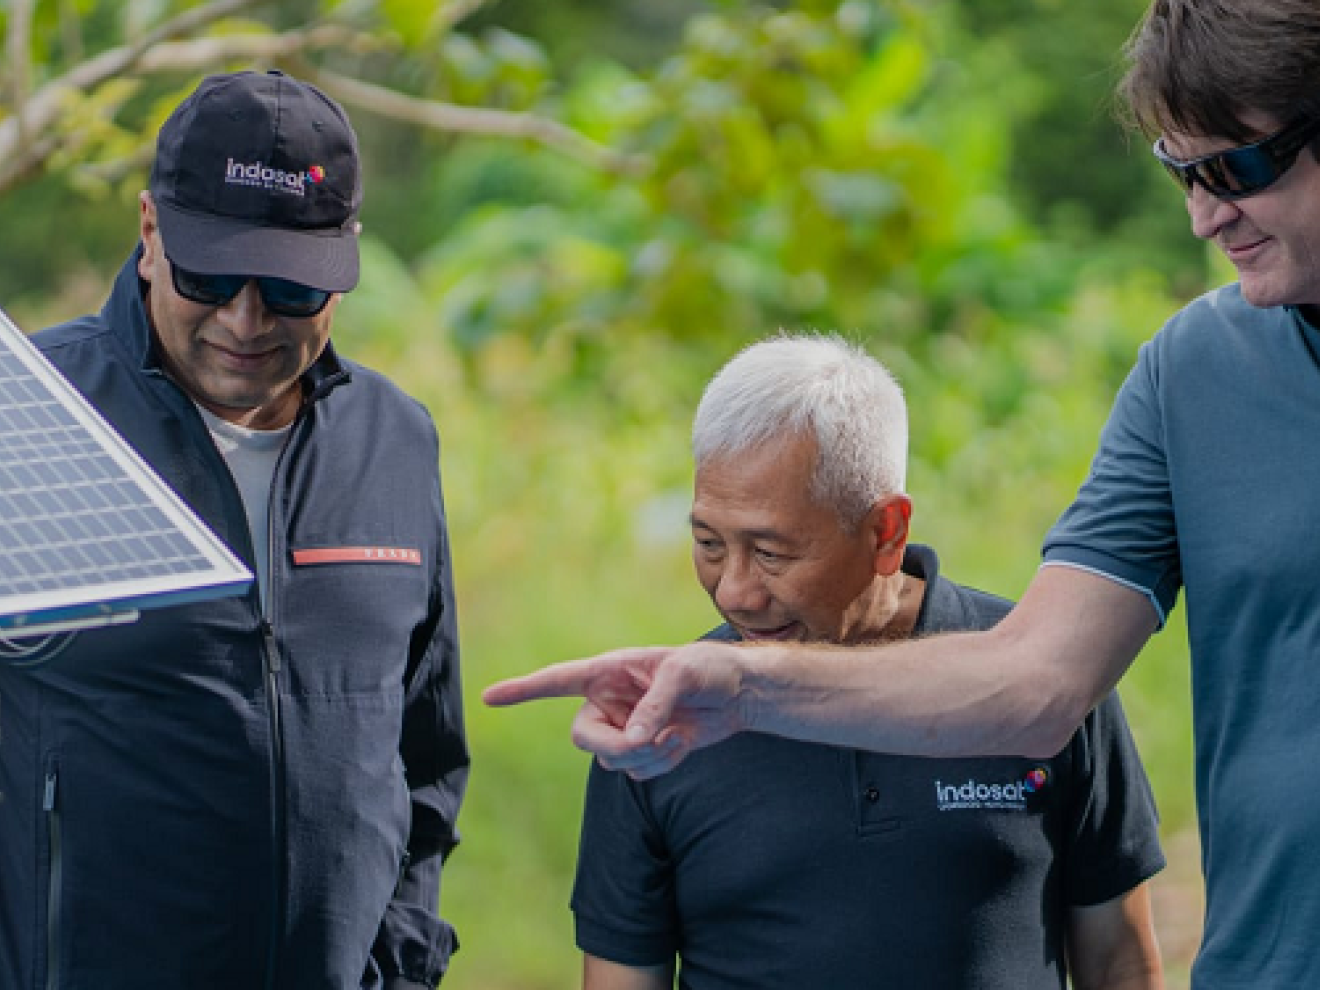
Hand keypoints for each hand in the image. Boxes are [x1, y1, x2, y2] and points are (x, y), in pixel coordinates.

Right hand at [482, 643, 751, 778]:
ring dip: (645, 756)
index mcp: (608, 670)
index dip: (522, 690)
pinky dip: (659, 764)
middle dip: (616, 747)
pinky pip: (636, 772)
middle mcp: (609, 700)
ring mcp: (624, 727)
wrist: (739, 694)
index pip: (556, 680)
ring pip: (611, 761)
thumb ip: (654, 704)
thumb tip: (632, 741)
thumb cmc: (710, 668)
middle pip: (584, 737)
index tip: (489, 698)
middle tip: (650, 741)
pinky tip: (680, 743)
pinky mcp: (643, 750)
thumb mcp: (685, 673)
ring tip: (674, 734)